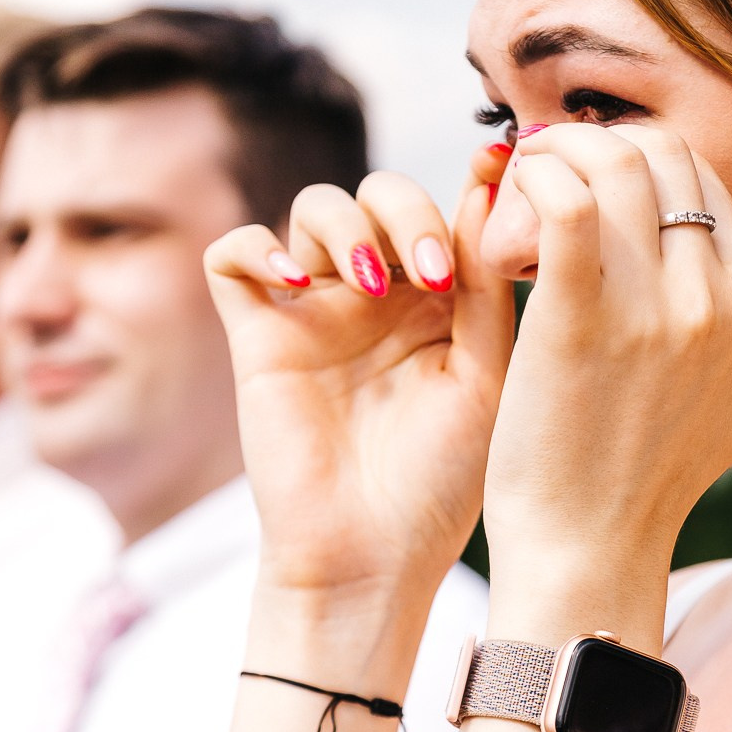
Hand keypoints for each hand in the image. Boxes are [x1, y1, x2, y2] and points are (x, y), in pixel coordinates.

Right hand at [204, 146, 514, 628]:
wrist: (372, 557)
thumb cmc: (441, 480)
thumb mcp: (486, 374)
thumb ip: (486, 285)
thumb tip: (490, 187)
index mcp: (443, 299)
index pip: (447, 208)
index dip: (467, 187)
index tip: (497, 174)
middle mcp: (379, 293)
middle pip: (381, 193)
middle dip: (406, 211)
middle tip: (431, 273)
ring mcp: (316, 310)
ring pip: (314, 206)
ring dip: (343, 225)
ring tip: (370, 283)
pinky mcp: (257, 335)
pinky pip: (234, 255)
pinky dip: (259, 248)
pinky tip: (297, 283)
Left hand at [480, 122, 731, 629]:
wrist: (594, 545)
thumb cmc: (660, 469)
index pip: (706, 182)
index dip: (643, 166)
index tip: (595, 184)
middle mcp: (718, 299)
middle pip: (666, 156)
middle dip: (603, 144)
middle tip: (554, 171)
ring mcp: (651, 308)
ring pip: (615, 161)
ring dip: (560, 149)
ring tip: (526, 174)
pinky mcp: (579, 320)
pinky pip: (565, 202)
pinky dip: (536, 178)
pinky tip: (512, 197)